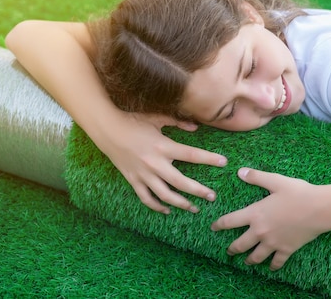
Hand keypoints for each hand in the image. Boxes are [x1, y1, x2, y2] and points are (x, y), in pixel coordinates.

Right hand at [96, 111, 226, 213]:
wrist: (106, 129)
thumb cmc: (133, 121)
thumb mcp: (157, 119)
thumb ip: (178, 123)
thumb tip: (196, 128)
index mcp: (163, 147)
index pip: (192, 155)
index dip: (209, 159)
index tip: (224, 163)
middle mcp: (155, 163)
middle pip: (181, 182)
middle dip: (198, 191)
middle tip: (212, 197)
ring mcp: (143, 174)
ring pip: (165, 195)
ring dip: (181, 203)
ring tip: (194, 208)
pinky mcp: (133, 180)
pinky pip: (146, 198)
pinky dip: (157, 206)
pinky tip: (167, 210)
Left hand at [211, 168, 327, 270]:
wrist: (319, 209)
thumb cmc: (298, 192)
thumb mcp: (276, 181)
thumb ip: (257, 177)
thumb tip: (240, 171)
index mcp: (255, 214)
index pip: (230, 221)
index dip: (219, 225)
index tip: (213, 227)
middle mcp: (261, 231)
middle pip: (240, 244)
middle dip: (232, 249)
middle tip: (229, 251)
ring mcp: (273, 243)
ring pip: (256, 257)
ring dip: (249, 260)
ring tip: (247, 262)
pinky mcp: (286, 250)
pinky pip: (277, 262)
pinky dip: (273, 266)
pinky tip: (271, 267)